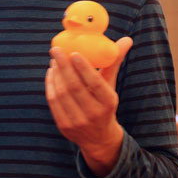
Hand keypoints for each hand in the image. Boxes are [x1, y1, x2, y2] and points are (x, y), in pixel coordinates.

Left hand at [45, 36, 132, 176]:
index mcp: (108, 103)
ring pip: (61, 93)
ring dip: (55, 74)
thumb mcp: (111, 86)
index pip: (95, 83)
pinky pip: (53, 102)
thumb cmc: (105, 104)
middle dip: (63, 66)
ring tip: (54, 60)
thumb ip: (114, 62)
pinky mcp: (63, 126)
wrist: (99, 138)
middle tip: (56, 49)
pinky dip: (50, 85)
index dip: (83, 67)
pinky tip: (51, 73)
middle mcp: (94, 114)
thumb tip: (126, 39)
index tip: (73, 52)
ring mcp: (77, 122)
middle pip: (74, 87)